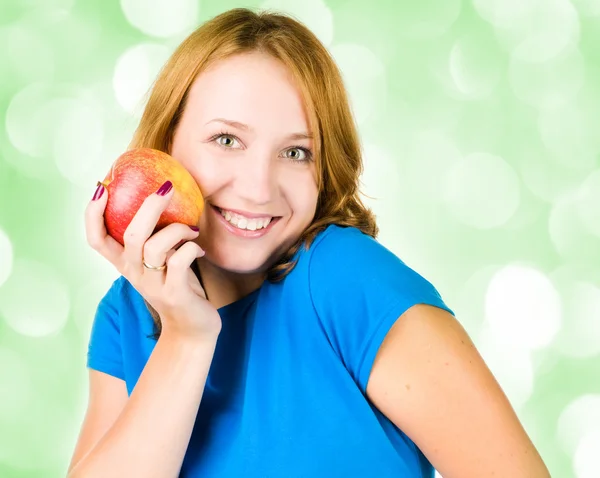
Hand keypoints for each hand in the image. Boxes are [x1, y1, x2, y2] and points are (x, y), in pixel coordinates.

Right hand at [84, 180, 220, 340]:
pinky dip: (192, 247)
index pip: (96, 239)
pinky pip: (180, 260)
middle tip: (166, 188)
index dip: (93, 215)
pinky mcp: (174, 293)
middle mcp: (133, 273)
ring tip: (192, 230)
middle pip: (130, 236)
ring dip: (178, 229)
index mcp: (125, 263)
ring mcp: (153, 284)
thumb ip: (156, 236)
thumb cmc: (178, 285)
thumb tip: (163, 194)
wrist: (191, 327)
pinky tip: (199, 249)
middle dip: (148, 207)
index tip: (101, 189)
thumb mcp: (161, 259)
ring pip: (156, 246)